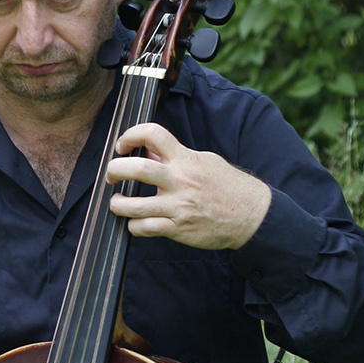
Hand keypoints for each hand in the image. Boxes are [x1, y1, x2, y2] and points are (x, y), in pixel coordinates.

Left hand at [107, 123, 270, 250]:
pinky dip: (134, 226)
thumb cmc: (228, 186)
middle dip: (113, 170)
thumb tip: (148, 152)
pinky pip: (144, 229)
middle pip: (134, 169)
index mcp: (185, 159)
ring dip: (117, 204)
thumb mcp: (205, 162)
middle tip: (111, 175)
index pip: (153, 134)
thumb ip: (175, 157)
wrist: (252, 215)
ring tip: (117, 203)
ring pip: (132, 206)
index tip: (122, 146)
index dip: (131, 135)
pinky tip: (136, 222)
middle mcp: (179, 181)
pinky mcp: (177, 229)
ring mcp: (177, 206)